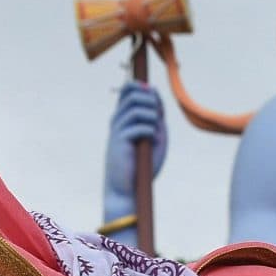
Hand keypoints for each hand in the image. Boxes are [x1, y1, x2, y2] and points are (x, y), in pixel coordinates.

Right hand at [105, 81, 169, 200]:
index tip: (154, 100)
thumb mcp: (157, 134)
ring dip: (152, 117)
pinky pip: (139, 127)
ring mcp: (117, 129)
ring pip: (136, 108)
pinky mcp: (120, 141)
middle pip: (133, 94)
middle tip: (158, 119)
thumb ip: (157, 114)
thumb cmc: (143, 163)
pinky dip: (151, 132)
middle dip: (151, 102)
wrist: (129, 188)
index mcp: (124, 117)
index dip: (142, 87)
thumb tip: (154, 90)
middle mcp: (117, 120)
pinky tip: (152, 142)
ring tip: (156, 132)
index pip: (128, 89)